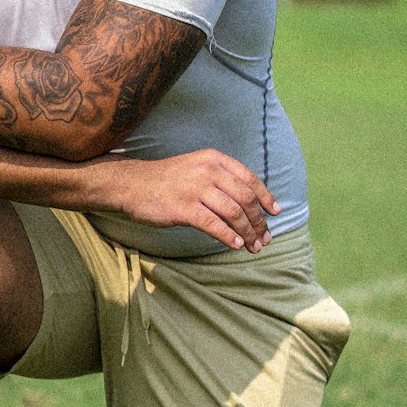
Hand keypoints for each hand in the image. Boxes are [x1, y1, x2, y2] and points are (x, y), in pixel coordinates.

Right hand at [112, 150, 279, 251]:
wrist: (132, 184)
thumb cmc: (166, 180)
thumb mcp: (196, 167)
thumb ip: (220, 178)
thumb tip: (248, 202)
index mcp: (214, 159)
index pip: (249, 179)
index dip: (266, 197)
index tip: (275, 213)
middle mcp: (208, 171)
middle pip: (245, 198)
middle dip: (259, 221)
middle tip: (265, 238)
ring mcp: (195, 189)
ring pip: (234, 213)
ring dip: (248, 232)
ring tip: (253, 246)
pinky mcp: (184, 208)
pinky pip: (214, 225)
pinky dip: (229, 237)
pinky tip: (236, 245)